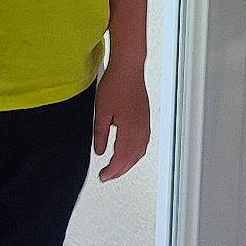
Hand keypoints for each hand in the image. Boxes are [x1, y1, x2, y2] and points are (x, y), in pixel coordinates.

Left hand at [93, 61, 149, 181]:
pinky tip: (129, 153)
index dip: (111, 171)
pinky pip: (143, 143)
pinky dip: (136, 153)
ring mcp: (145, 124)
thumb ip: (100, 134)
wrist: (129, 69)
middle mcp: (141, 130)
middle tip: (107, 176)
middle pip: (132, 159)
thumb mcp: (101, 112)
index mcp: (129, 130)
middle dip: (120, 171)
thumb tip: (100, 151)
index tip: (102, 176)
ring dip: (129, 163)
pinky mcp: (145, 119)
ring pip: (140, 152)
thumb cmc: (116, 85)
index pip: (121, 159)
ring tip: (117, 168)